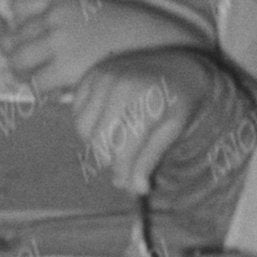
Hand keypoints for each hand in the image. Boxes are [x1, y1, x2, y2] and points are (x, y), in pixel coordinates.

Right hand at [52, 46, 200, 181]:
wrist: (178, 66)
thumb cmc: (177, 103)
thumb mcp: (173, 131)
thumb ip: (151, 160)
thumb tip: (137, 190)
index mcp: (146, 100)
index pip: (121, 151)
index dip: (123, 174)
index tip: (129, 184)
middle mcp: (122, 84)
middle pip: (98, 142)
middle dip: (110, 158)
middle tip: (125, 158)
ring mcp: (104, 76)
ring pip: (83, 128)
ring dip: (96, 140)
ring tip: (117, 136)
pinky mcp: (92, 74)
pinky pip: (77, 111)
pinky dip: (88, 122)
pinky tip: (107, 119)